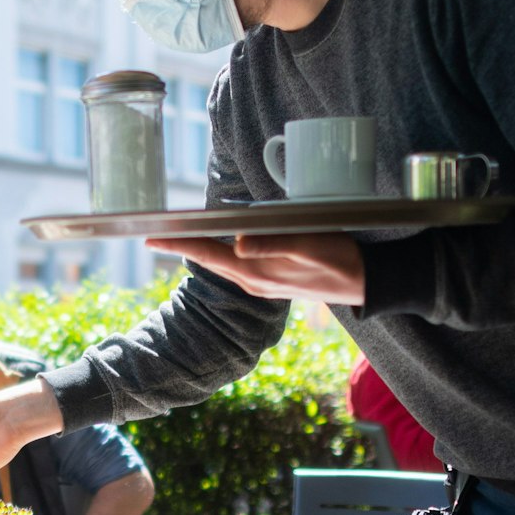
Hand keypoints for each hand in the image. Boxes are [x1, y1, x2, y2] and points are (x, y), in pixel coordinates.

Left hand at [146, 232, 365, 304]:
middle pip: (208, 258)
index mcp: (255, 272)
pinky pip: (235, 264)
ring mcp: (260, 282)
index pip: (207, 253)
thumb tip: (236, 241)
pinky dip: (219, 251)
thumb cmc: (339, 259)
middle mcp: (252, 280)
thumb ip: (272, 245)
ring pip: (220, 261)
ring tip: (176, 235)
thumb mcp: (307, 246)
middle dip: (180, 244)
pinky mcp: (271, 279)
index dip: (178, 244)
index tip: (150, 238)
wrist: (365, 282)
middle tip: (153, 232)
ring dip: (198, 248)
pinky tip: (216, 242)